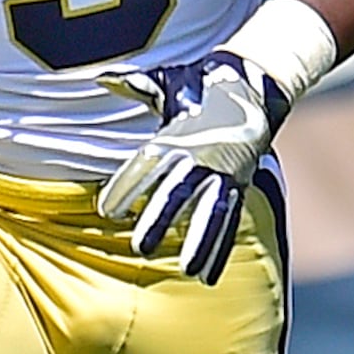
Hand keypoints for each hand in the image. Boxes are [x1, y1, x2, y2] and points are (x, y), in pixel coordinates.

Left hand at [96, 51, 287, 281]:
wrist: (251, 84)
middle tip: (140, 247)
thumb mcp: (167, 83)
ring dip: (200, 242)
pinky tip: (208, 276)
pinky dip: (220, 249)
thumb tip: (102, 76)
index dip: (127, 186)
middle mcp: (203, 155)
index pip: (148, 164)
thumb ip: (136, 85)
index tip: (105, 211)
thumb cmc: (198, 87)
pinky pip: (230, 219)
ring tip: (187, 271)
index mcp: (178, 134)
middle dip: (161, 219)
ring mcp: (225, 172)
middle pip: (179, 192)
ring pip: (211, 211)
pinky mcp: (240, 185)